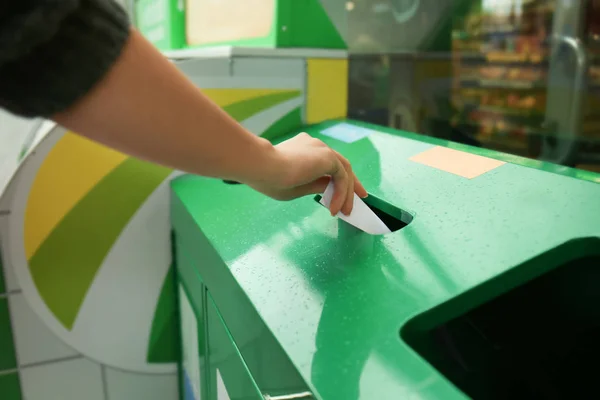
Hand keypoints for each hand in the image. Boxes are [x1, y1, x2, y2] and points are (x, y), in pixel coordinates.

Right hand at [246, 133, 367, 214]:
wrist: (263, 166)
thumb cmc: (269, 178)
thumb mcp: (296, 186)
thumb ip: (314, 185)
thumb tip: (329, 190)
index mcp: (302, 148)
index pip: (326, 164)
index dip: (335, 180)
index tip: (339, 195)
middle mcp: (314, 145)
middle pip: (340, 164)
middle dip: (351, 183)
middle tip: (359, 198)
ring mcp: (322, 148)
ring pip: (343, 171)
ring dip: (347, 193)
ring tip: (346, 211)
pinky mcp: (327, 156)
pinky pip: (342, 177)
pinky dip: (342, 194)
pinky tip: (335, 208)